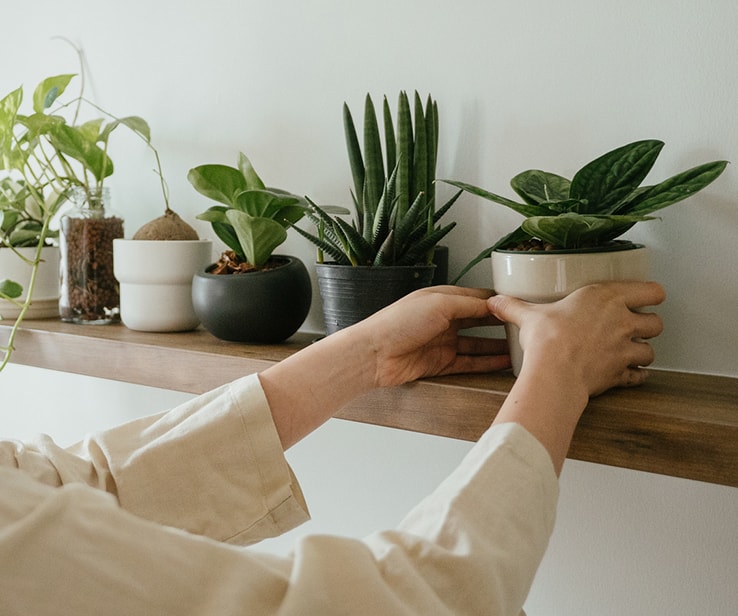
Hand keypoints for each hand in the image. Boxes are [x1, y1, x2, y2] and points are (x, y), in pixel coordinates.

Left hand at [261, 285, 509, 448]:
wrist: (373, 355)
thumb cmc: (398, 323)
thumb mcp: (439, 304)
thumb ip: (469, 304)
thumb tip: (494, 303)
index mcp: (441, 299)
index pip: (477, 298)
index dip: (498, 302)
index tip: (520, 305)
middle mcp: (443, 319)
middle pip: (479, 321)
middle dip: (501, 324)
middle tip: (527, 327)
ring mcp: (442, 342)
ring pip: (477, 344)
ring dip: (497, 346)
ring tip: (522, 348)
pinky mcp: (440, 364)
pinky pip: (469, 363)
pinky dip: (486, 363)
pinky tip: (504, 363)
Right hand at [489, 281, 664, 397]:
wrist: (554, 372)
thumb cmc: (547, 339)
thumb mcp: (528, 316)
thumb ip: (514, 307)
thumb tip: (495, 302)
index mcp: (605, 298)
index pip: (651, 290)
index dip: (652, 295)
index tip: (646, 298)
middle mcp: (622, 321)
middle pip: (656, 322)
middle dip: (648, 326)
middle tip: (635, 327)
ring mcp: (625, 349)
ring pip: (651, 350)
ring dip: (643, 352)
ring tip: (631, 353)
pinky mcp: (622, 373)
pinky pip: (639, 376)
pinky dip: (636, 376)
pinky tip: (627, 375)